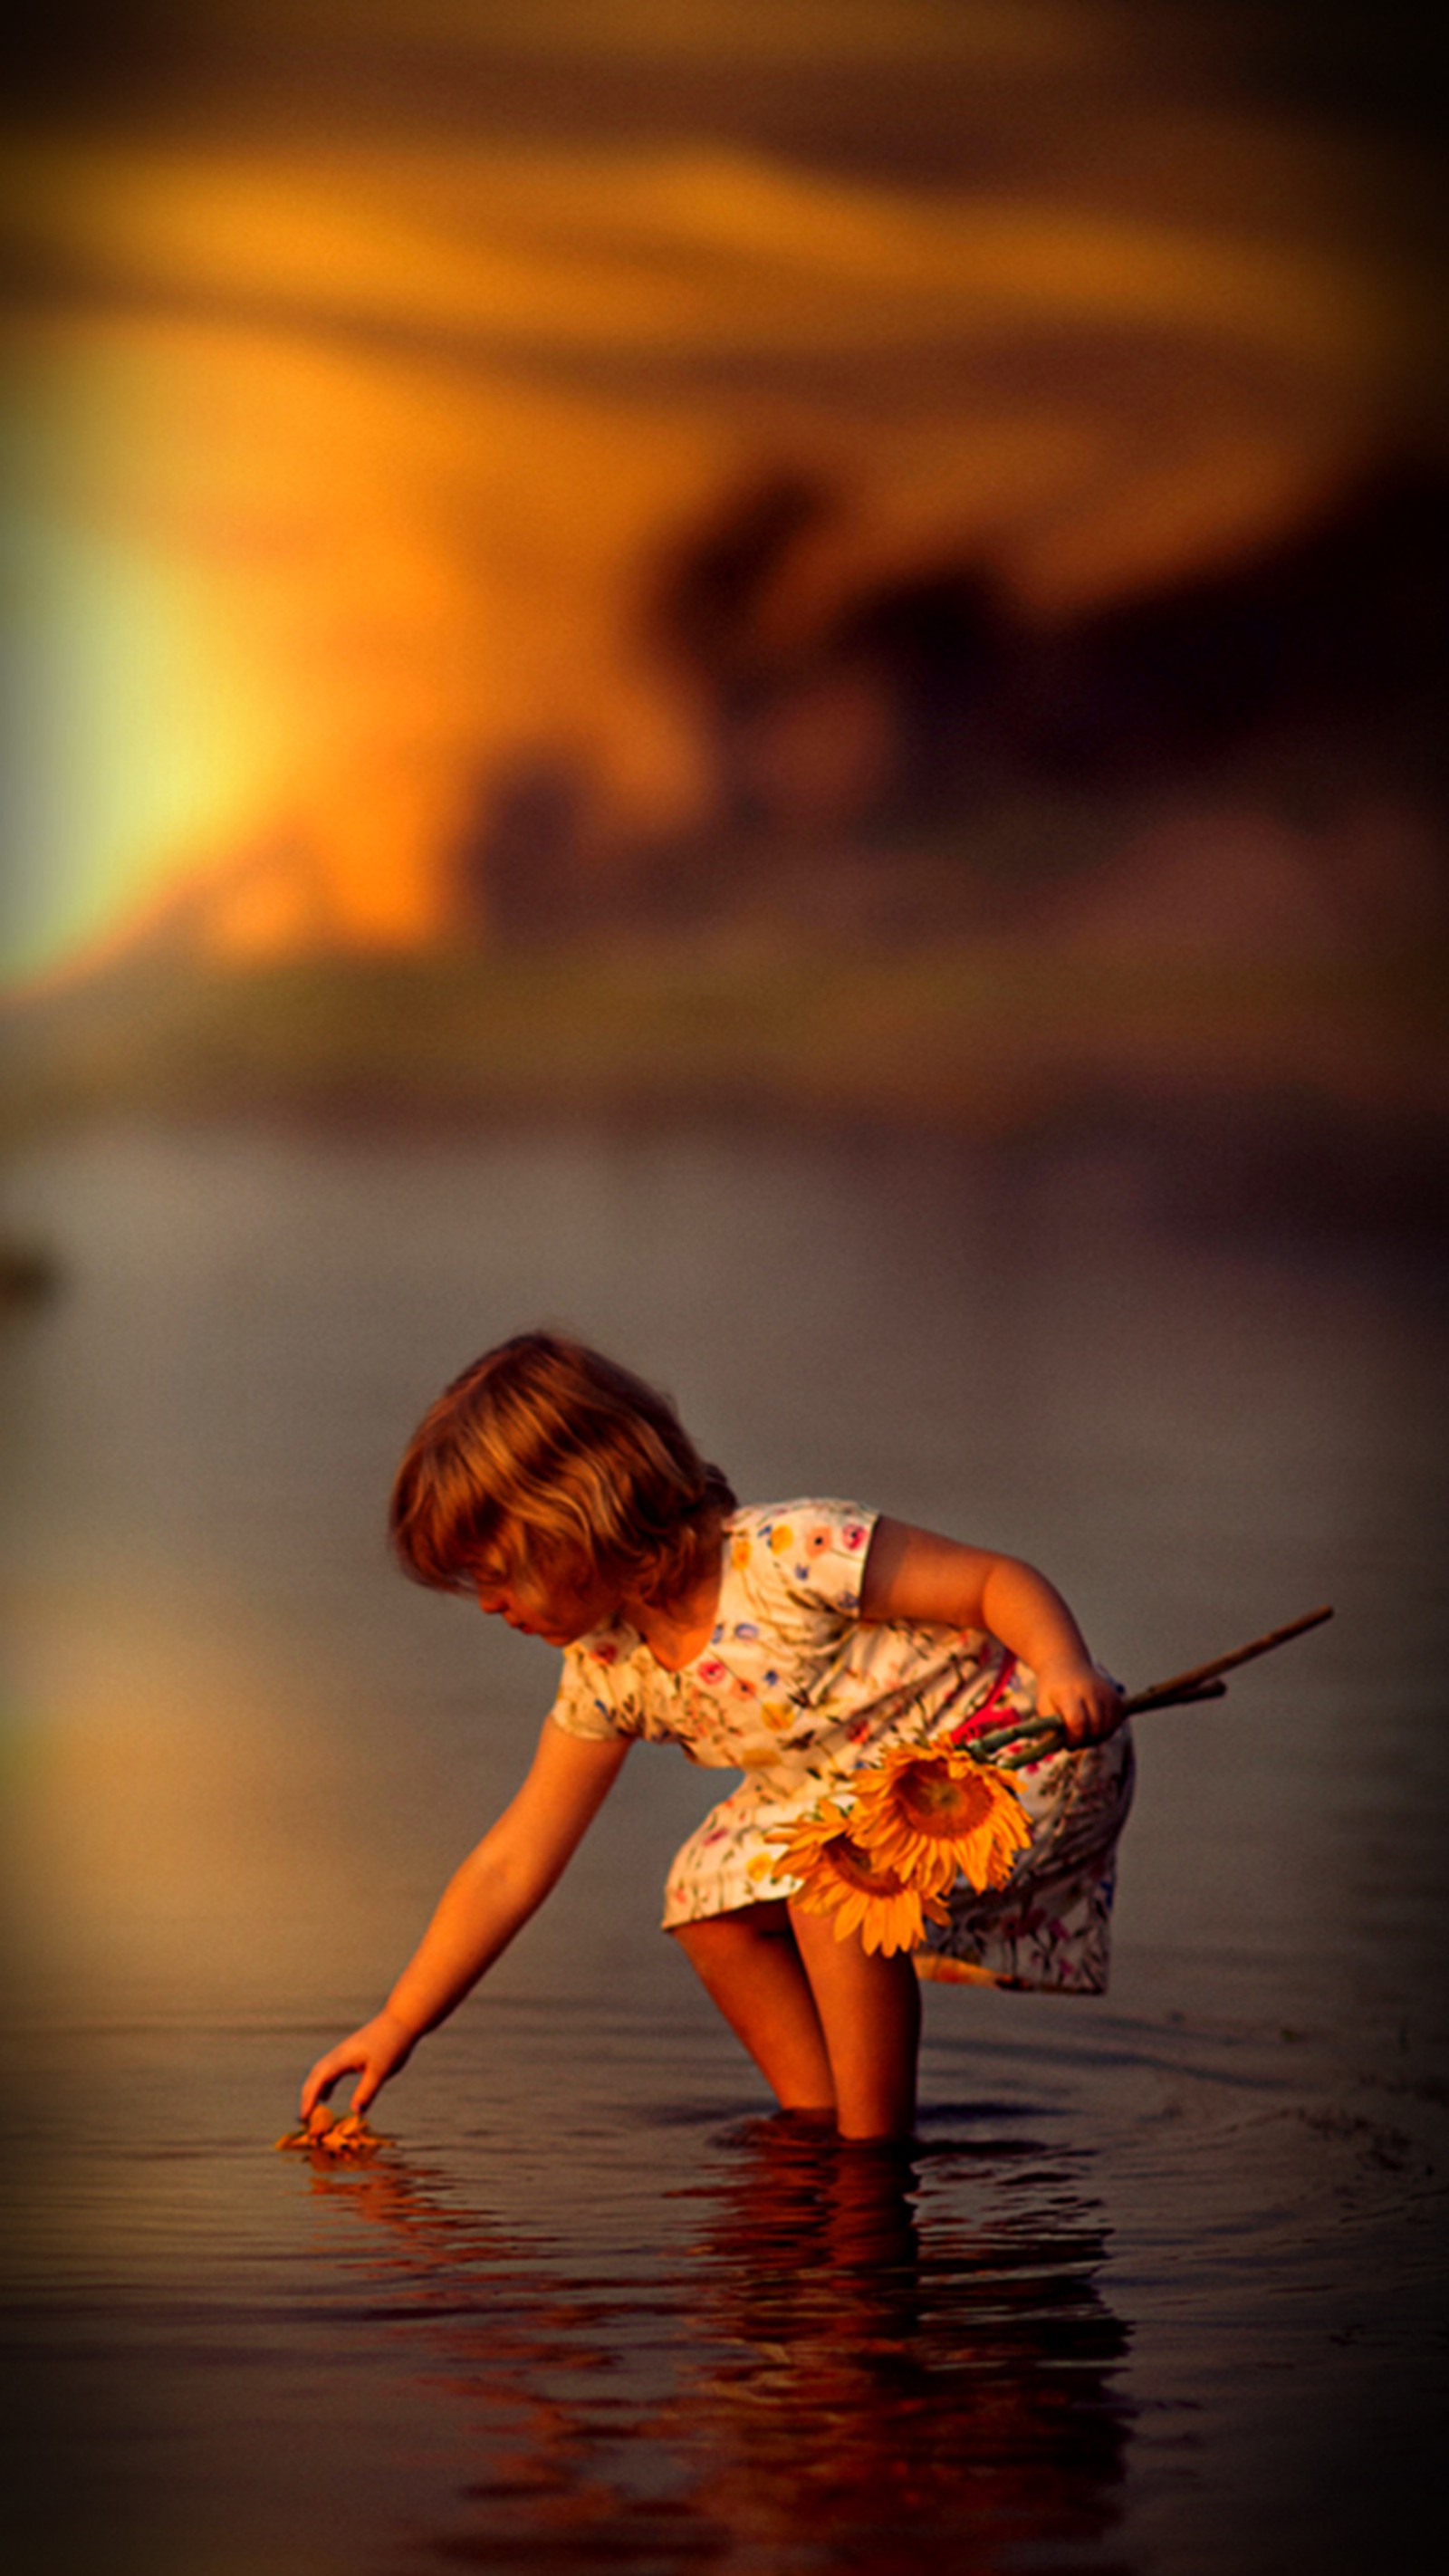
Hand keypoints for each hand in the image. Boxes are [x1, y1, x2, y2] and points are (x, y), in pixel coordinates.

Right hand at [300, 2010, 417, 2124]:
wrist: (402, 2020)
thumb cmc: (392, 2044)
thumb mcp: (381, 2071)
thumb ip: (367, 2091)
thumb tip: (355, 2112)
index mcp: (343, 2057)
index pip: (319, 2079)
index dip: (309, 2098)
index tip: (304, 2117)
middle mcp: (339, 2054)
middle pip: (315, 2075)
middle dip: (307, 2096)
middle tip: (304, 2120)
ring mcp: (344, 2052)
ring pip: (321, 2072)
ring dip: (314, 2091)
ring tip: (311, 2112)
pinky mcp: (351, 2052)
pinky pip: (331, 2070)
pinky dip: (325, 2084)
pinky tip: (327, 2096)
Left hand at [1033, 1660, 1123, 1746]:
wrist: (1067, 1666)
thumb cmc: (1053, 1690)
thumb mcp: (1043, 1705)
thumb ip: (1048, 1727)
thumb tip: (1057, 1748)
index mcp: (1070, 1693)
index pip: (1077, 1722)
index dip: (1073, 1739)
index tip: (1066, 1743)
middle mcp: (1091, 1691)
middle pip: (1095, 1728)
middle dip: (1084, 1742)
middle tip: (1074, 1741)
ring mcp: (1107, 1694)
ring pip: (1107, 1729)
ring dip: (1095, 1739)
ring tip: (1082, 1734)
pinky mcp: (1117, 1699)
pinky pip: (1115, 1725)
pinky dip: (1105, 1732)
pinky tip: (1092, 1727)